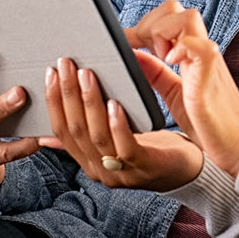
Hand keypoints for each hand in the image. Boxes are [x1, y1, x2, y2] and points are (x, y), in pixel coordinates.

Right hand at [35, 57, 202, 191]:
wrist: (188, 170)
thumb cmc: (150, 147)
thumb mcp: (113, 139)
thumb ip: (86, 132)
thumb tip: (50, 123)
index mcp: (87, 161)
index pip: (61, 130)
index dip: (54, 101)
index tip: (51, 72)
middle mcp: (99, 170)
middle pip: (75, 130)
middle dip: (68, 94)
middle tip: (66, 65)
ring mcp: (121, 172)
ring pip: (97, 136)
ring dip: (89, 102)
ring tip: (88, 75)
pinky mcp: (145, 168)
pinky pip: (126, 147)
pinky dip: (117, 124)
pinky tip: (115, 103)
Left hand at [126, 0, 238, 175]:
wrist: (238, 148)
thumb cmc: (209, 123)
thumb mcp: (174, 93)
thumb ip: (155, 73)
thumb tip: (133, 54)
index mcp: (190, 53)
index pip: (166, 17)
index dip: (142, 25)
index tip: (123, 43)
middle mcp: (200, 50)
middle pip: (175, 9)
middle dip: (150, 24)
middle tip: (139, 51)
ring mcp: (208, 60)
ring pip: (187, 17)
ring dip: (164, 32)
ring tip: (160, 58)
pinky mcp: (212, 75)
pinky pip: (200, 47)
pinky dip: (182, 48)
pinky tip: (170, 62)